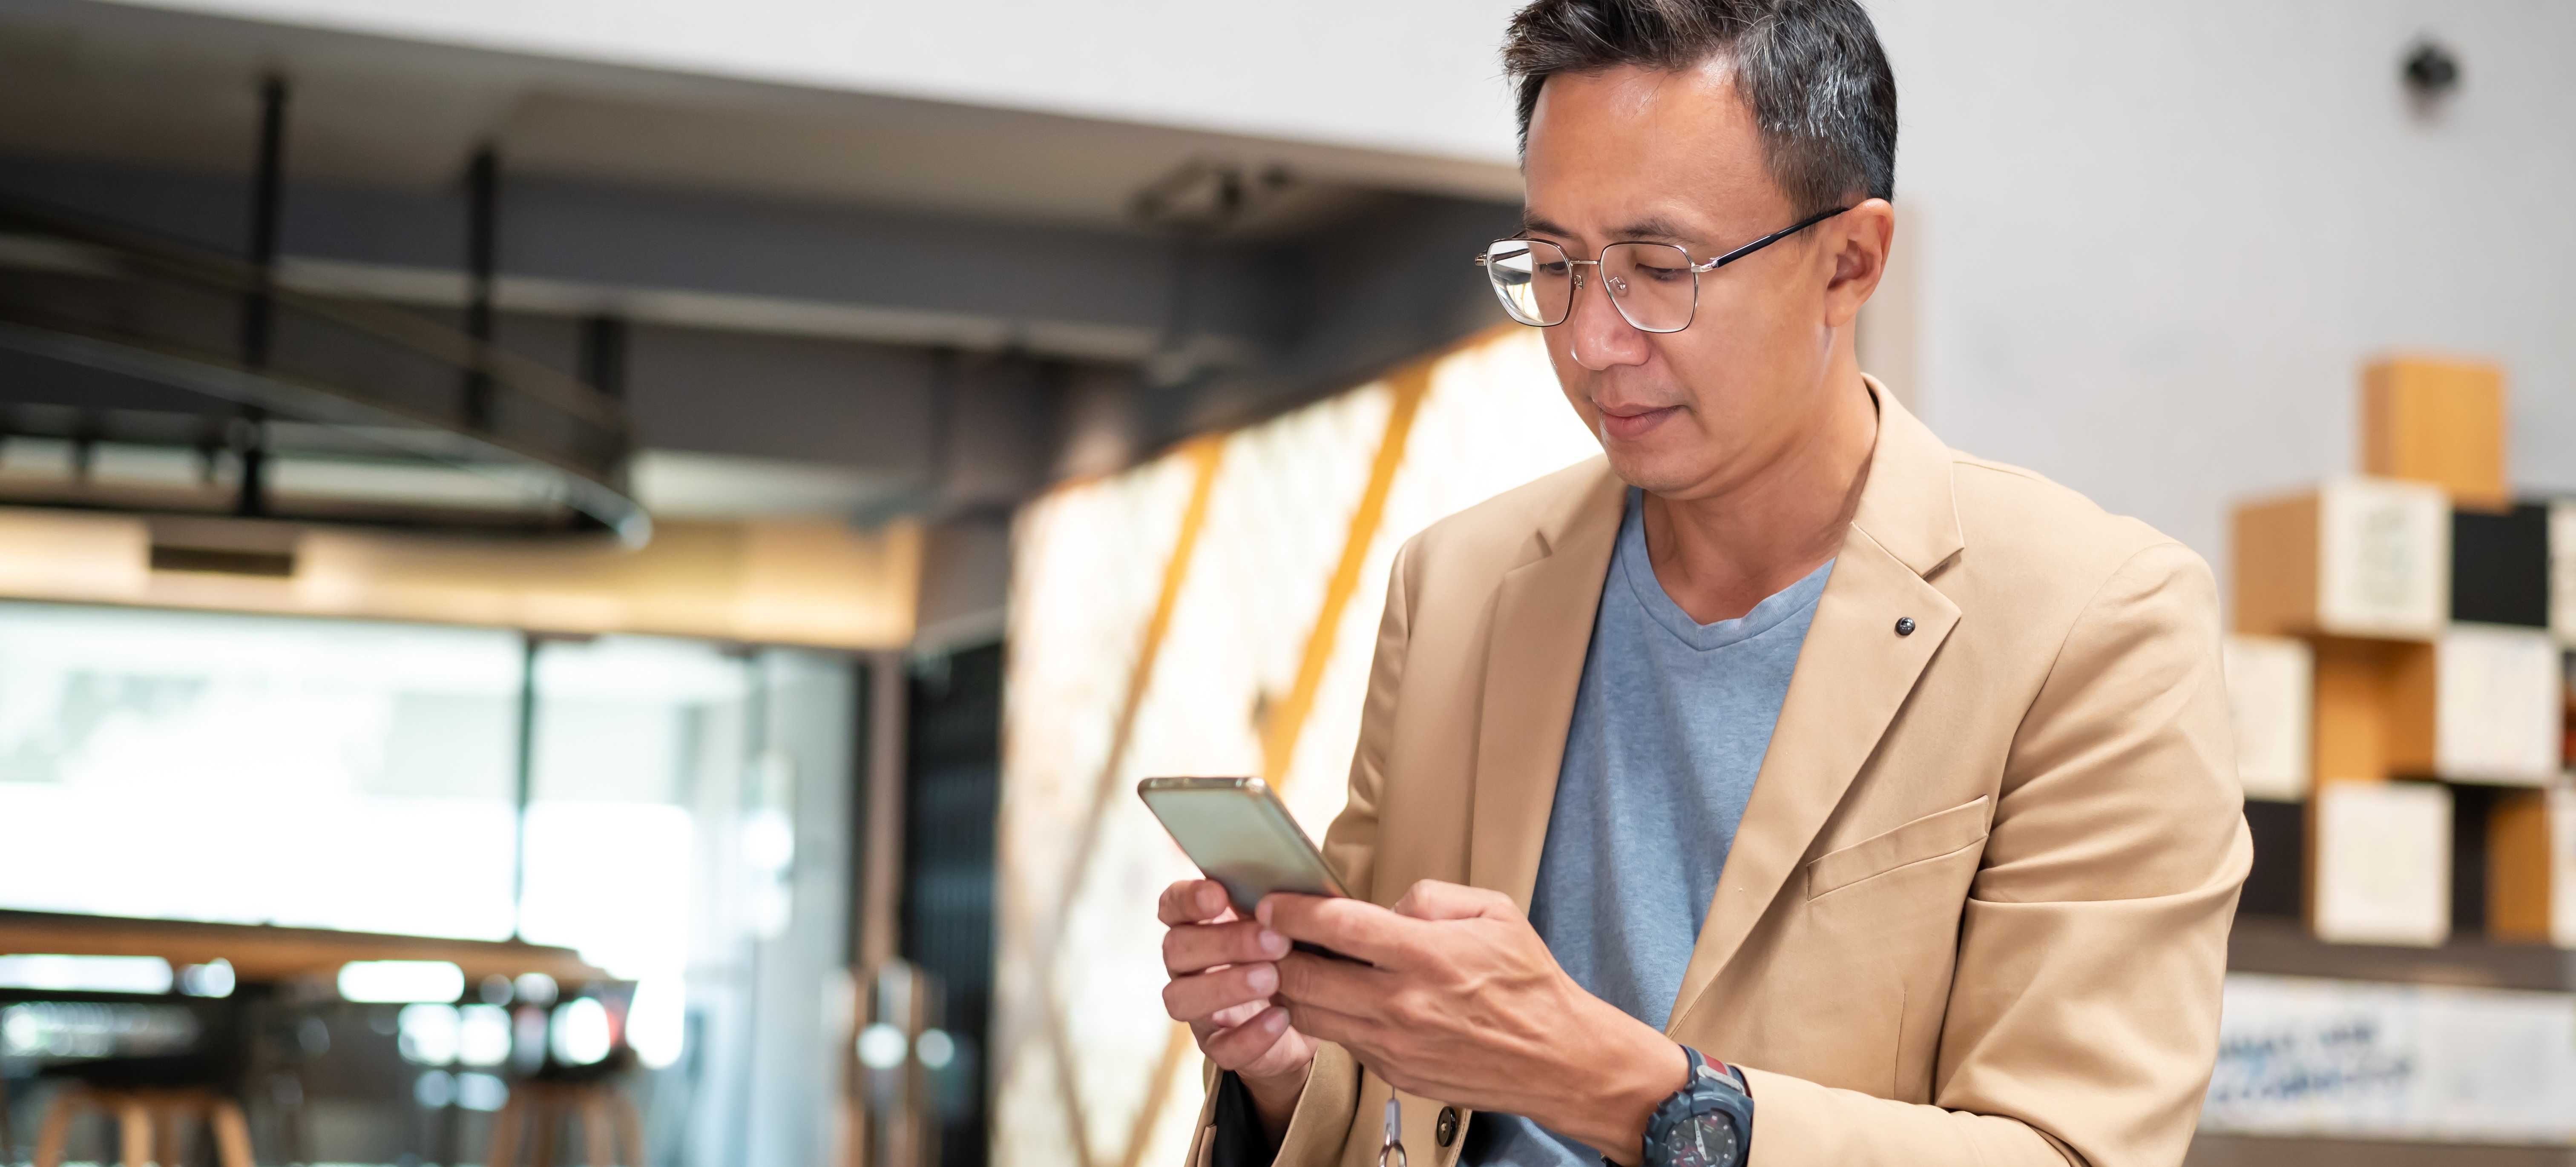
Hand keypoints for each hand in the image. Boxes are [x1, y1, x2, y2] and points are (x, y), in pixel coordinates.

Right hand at [1158, 879, 1318, 1141]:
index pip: (1172, 905)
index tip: (1219, 896)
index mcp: (1199, 925)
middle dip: (1224, 943)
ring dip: (1225, 986)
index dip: (1187, 899)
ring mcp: (1198, 1010)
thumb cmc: (1294, 954)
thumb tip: (1296, 878)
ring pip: (1182, 998)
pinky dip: (1250, 1034)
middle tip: (1274, 941)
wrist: (1309, 1016)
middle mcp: (1188, 967)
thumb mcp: (1287, 924)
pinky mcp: (1219, 1047)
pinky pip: (1221, 1047)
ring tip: (1272, 979)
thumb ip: (1279, 902)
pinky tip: (1281, 1017)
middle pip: (1178, 949)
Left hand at [1261, 880, 1686, 1163]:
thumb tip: (1383, 906)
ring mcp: (1394, 1045)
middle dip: (1271, 952)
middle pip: (1305, 976)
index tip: (1270, 902)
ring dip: (1288, 989)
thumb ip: (1430, 897)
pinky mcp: (1394, 1074)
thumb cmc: (1529, 982)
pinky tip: (1328, 999)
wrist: (1557, 1058)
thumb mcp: (1493, 911)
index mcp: (1426, 955)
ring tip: (1280, 965)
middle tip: (1258, 934)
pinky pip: (1341, 1041)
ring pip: (1311, 1016)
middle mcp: (1403, 1004)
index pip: (1337, 926)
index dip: (1292, 911)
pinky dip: (1325, 1018)